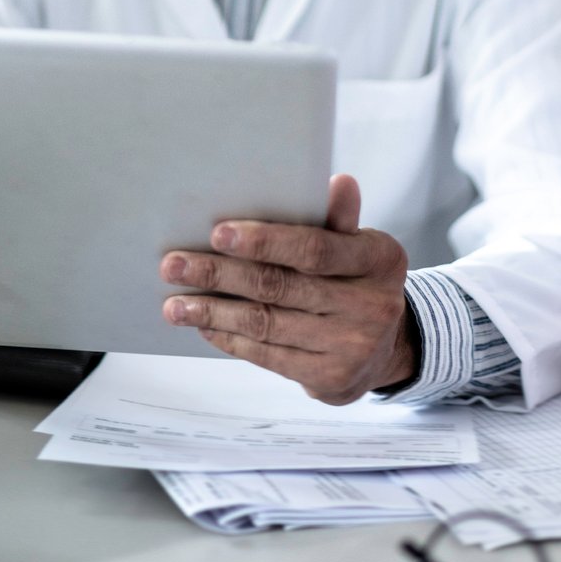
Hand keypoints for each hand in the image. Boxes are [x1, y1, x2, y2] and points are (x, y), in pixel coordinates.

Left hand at [160, 174, 412, 404]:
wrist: (387, 346)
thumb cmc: (357, 280)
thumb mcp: (358, 246)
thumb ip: (338, 219)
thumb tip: (339, 182)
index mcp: (379, 259)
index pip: (314, 248)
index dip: (265, 241)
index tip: (217, 233)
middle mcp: (370, 305)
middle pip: (279, 286)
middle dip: (220, 274)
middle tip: (173, 265)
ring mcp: (351, 347)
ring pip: (266, 323)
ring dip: (213, 311)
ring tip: (174, 303)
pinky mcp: (330, 379)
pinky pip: (268, 355)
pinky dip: (230, 337)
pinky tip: (205, 324)